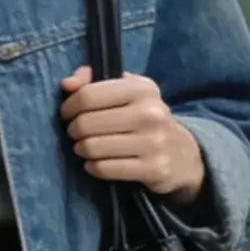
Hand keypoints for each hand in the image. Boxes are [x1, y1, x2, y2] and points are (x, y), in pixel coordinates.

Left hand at [59, 67, 205, 202]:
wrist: (182, 153)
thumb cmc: (144, 118)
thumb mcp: (127, 92)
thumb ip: (93, 81)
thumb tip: (67, 84)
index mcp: (142, 89)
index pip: (88, 95)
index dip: (69, 106)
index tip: (67, 113)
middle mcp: (150, 113)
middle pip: (87, 123)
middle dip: (74, 130)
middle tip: (77, 133)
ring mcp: (153, 142)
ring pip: (93, 148)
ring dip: (81, 150)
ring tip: (85, 148)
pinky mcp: (153, 168)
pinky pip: (105, 169)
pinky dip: (93, 167)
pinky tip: (95, 163)